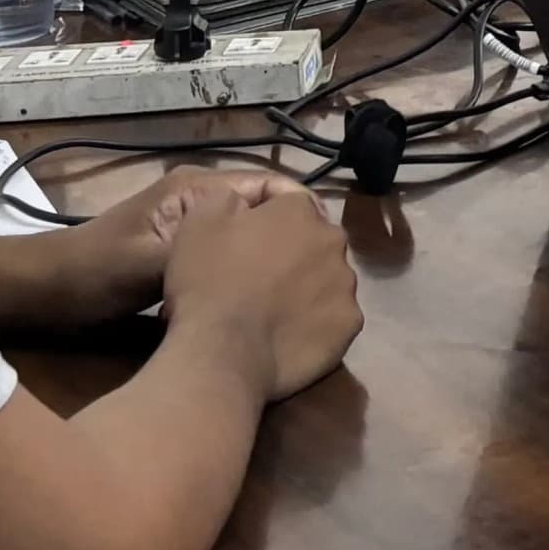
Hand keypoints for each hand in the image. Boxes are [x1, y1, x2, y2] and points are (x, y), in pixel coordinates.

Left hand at [27, 168, 296, 325]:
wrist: (49, 292)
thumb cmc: (98, 272)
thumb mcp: (152, 262)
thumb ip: (204, 252)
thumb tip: (260, 254)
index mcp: (198, 190)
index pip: (268, 187)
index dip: (300, 212)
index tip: (326, 248)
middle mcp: (201, 201)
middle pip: (263, 211)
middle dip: (291, 238)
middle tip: (321, 273)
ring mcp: (191, 227)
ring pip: (247, 237)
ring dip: (270, 257)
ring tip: (300, 288)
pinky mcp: (182, 253)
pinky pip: (228, 257)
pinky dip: (247, 273)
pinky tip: (263, 301)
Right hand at [159, 183, 362, 403]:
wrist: (223, 351)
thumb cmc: (209, 281)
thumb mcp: (200, 220)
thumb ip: (229, 198)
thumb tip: (245, 203)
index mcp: (300, 211)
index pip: (288, 202)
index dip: (264, 219)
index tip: (244, 241)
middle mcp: (333, 242)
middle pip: (313, 240)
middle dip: (292, 251)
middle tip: (259, 277)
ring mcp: (345, 286)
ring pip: (327, 279)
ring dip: (308, 287)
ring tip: (275, 311)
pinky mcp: (347, 326)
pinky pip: (333, 318)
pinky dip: (316, 323)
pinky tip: (291, 335)